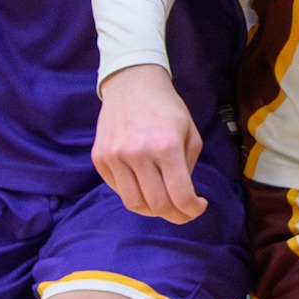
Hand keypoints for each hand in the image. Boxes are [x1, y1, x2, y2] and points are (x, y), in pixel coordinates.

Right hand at [94, 64, 207, 223]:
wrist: (132, 83)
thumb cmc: (167, 108)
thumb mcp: (190, 132)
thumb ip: (189, 166)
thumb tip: (183, 197)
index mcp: (167, 146)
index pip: (180, 195)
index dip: (192, 210)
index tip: (198, 208)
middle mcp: (139, 153)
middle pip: (157, 205)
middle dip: (175, 215)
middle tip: (183, 212)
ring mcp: (116, 156)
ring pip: (134, 203)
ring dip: (153, 211)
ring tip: (164, 204)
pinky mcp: (100, 158)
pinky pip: (118, 190)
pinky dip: (134, 195)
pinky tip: (145, 186)